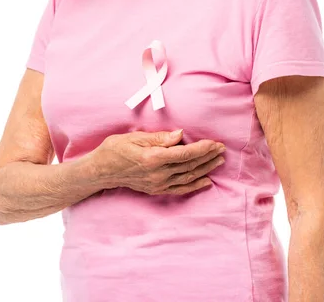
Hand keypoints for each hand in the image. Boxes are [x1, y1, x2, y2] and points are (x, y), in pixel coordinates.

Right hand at [91, 129, 225, 195]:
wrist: (101, 171)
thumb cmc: (115, 150)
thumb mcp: (135, 138)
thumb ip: (159, 137)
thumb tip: (180, 134)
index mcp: (153, 158)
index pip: (185, 154)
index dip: (202, 149)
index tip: (215, 143)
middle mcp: (158, 174)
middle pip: (190, 165)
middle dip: (208, 156)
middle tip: (222, 149)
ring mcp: (158, 184)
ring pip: (188, 177)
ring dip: (206, 169)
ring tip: (219, 161)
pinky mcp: (157, 190)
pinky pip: (180, 189)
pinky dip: (195, 186)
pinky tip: (207, 181)